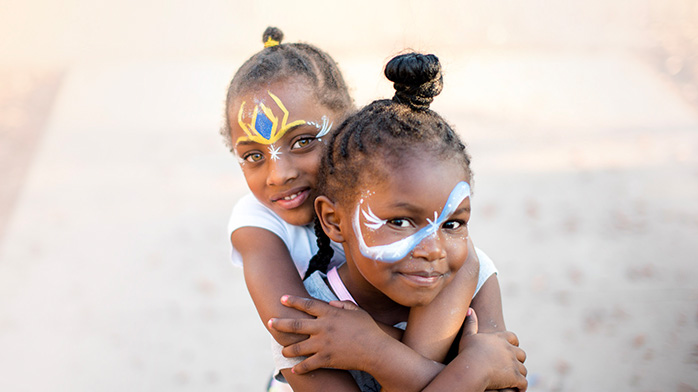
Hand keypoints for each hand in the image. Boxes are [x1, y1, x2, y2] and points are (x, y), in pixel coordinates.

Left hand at [268, 295, 390, 373]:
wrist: (376, 350)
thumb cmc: (368, 328)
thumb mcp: (356, 310)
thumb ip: (342, 304)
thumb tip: (331, 303)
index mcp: (330, 313)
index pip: (307, 304)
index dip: (294, 301)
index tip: (282, 298)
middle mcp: (323, 328)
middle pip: (295, 325)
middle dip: (280, 324)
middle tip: (269, 322)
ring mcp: (323, 344)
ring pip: (298, 347)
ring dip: (287, 349)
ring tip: (282, 350)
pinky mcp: (326, 359)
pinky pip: (308, 364)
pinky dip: (300, 367)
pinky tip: (294, 368)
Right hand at [459, 309, 527, 390]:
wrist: (472, 368)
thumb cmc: (468, 352)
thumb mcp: (467, 336)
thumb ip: (470, 323)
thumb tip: (470, 309)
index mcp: (500, 338)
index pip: (513, 337)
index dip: (513, 343)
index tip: (512, 347)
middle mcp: (510, 349)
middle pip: (521, 354)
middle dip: (518, 360)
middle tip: (514, 366)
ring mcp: (513, 364)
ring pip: (523, 369)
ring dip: (520, 375)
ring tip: (515, 380)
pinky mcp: (515, 377)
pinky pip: (523, 383)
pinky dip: (521, 387)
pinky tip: (518, 390)